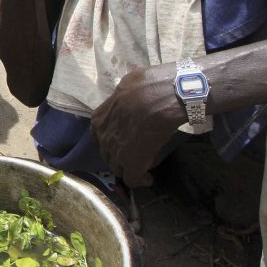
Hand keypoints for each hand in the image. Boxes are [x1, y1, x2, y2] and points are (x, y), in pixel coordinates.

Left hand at [90, 64, 186, 187]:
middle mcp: (103, 137)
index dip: (113, 141)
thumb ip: (122, 98)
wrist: (168, 94)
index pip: (100, 137)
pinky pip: (131, 179)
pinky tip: (148, 178)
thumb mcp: (127, 86)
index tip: (126, 141)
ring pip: (118, 168)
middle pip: (108, 154)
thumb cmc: (151, 86)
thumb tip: (126, 97)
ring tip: (143, 167)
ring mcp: (116, 152)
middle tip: (137, 154)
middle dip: (120, 156)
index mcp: (98, 119)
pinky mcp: (132, 163)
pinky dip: (140, 180)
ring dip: (129, 168)